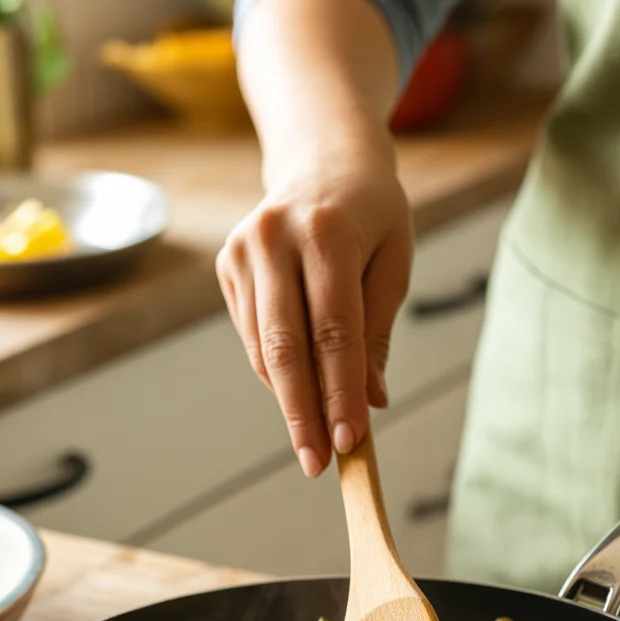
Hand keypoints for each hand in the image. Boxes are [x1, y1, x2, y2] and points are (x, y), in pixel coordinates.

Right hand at [216, 132, 412, 476]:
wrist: (322, 157)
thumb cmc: (371, 214)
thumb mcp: (392, 262)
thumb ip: (376, 332)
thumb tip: (369, 402)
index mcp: (327, 233)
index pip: (336, 332)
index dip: (341, 393)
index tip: (351, 441)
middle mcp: (275, 239)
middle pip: (287, 347)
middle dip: (304, 414)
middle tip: (318, 463)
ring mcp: (242, 251)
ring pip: (264, 349)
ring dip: (289, 401)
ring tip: (313, 441)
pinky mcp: (227, 266)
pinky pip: (252, 338)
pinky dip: (276, 373)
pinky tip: (298, 393)